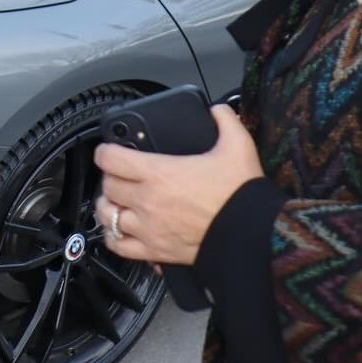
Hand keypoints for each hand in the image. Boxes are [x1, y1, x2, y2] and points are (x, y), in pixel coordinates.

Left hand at [93, 105, 262, 265]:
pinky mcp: (155, 252)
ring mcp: (148, 228)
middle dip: (111, 178)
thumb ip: (226, 120)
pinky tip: (122, 230)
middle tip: (121, 175)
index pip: (110, 159)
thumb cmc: (242, 194)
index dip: (106, 151)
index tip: (110, 150)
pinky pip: (119, 246)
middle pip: (107, 186)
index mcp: (158, 173)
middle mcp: (147, 201)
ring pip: (107, 215)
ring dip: (108, 206)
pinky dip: (114, 237)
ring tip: (118, 201)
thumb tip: (218, 110)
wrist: (255, 234)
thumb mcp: (238, 146)